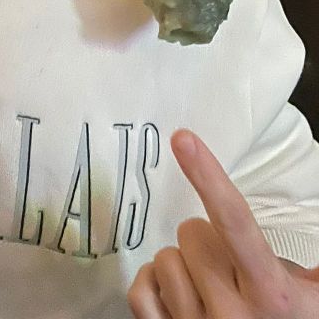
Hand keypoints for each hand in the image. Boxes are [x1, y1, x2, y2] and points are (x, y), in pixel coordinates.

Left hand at [127, 129, 318, 316]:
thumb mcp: (312, 294)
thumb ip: (309, 263)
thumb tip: (316, 205)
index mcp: (272, 295)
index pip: (235, 222)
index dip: (208, 176)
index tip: (184, 139)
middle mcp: (233, 316)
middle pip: (192, 232)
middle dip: (207, 241)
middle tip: (230, 267)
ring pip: (165, 257)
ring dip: (184, 265)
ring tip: (210, 286)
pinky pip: (140, 290)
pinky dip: (153, 284)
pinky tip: (177, 294)